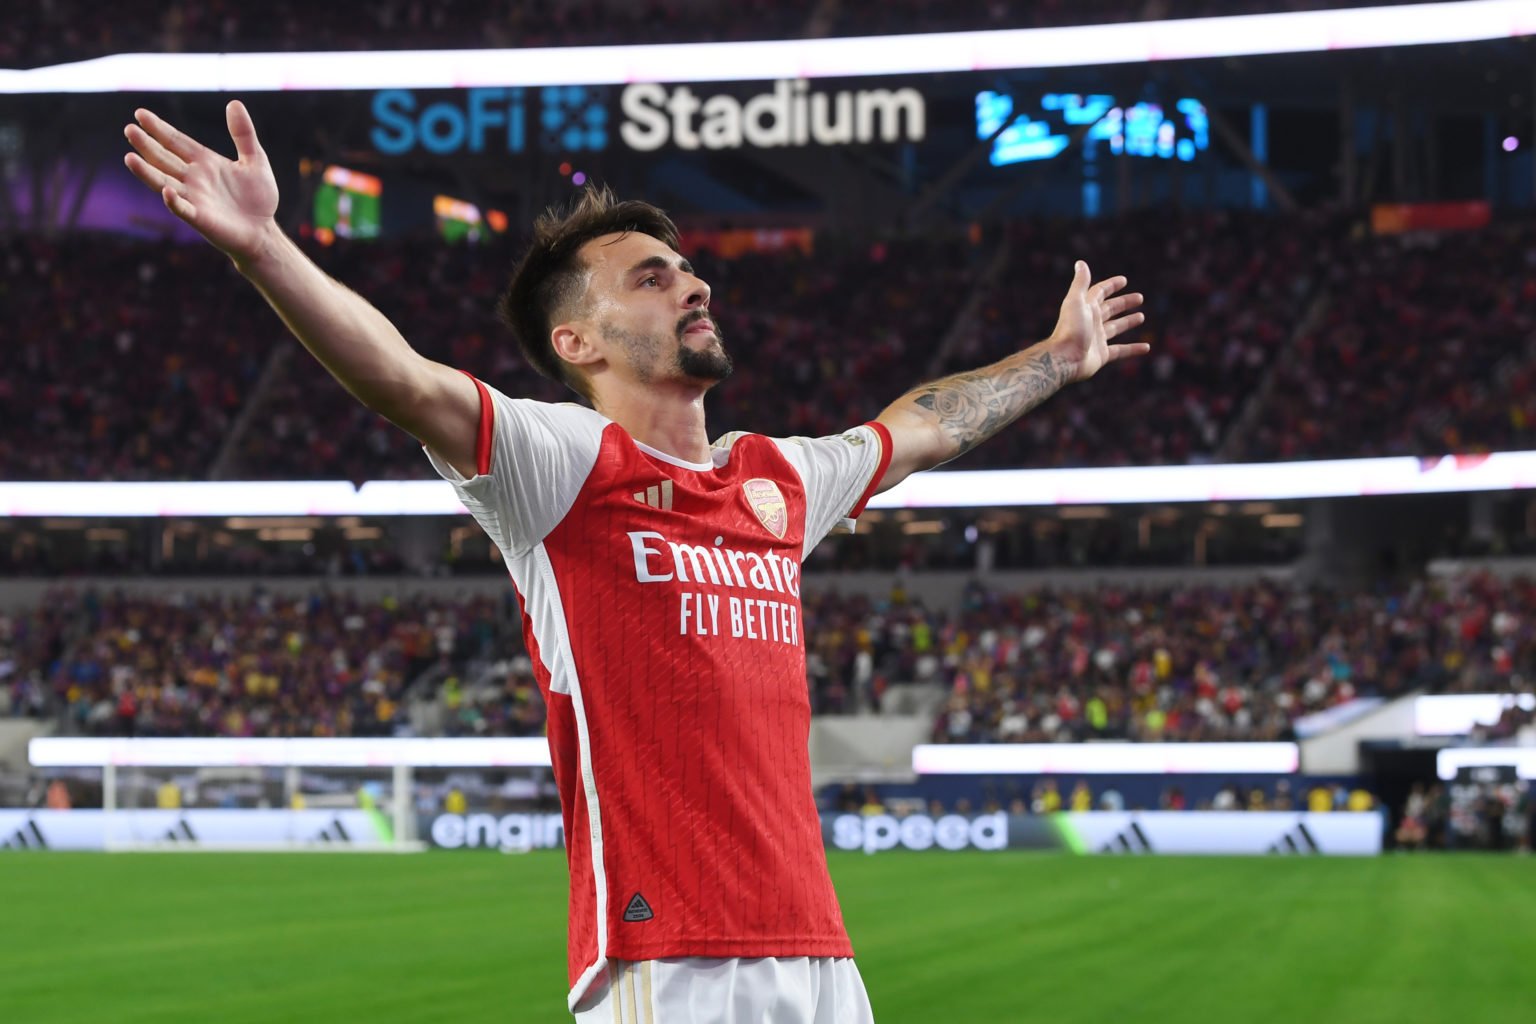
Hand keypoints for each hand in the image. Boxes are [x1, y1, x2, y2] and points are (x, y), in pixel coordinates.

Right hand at [123, 101, 278, 265]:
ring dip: (147, 171)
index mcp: (204, 162)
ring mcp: (194, 198)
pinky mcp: (200, 219)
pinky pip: (183, 209)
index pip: (175, 141)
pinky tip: (166, 190)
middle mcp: (193, 178)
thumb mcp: (255, 160)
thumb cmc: (259, 198)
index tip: (140, 114)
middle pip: (164, 158)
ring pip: (164, 182)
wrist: (264, 231)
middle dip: (147, 145)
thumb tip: (234, 102)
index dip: (159, 128)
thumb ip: (243, 134)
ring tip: (129, 158)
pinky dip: (173, 201)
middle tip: (129, 129)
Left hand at [1047, 260, 1148, 382]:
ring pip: (1116, 328)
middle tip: (1140, 298)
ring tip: (1141, 317)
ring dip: (1128, 322)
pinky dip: (1133, 349)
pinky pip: (1121, 350)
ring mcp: (1097, 339)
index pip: (1100, 292)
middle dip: (1124, 303)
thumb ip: (1080, 283)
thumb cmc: (1070, 329)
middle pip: (1110, 309)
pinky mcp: (1102, 355)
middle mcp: (1091, 322)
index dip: (1111, 285)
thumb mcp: (1076, 301)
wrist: (1064, 358)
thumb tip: (1080, 262)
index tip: (1124, 280)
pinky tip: (1146, 347)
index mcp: (1086, 308)